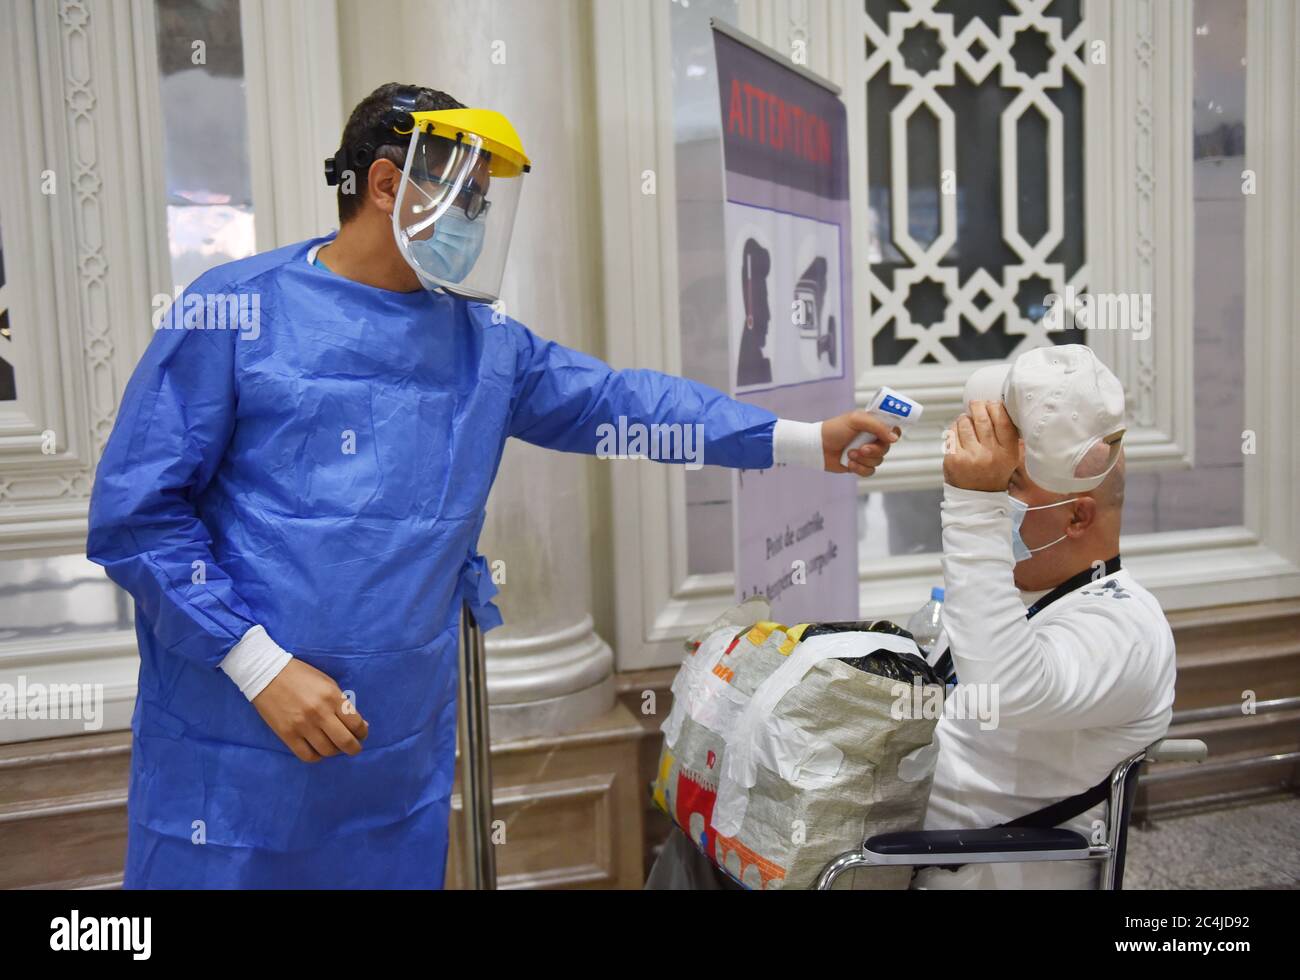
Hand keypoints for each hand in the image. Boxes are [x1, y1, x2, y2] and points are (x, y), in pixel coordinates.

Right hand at [252, 658, 368, 762]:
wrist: (267, 674)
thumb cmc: (301, 676)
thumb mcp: (327, 683)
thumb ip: (342, 704)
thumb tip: (359, 726)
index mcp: (332, 696)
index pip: (356, 724)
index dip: (362, 733)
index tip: (361, 734)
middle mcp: (320, 712)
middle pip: (345, 742)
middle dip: (354, 748)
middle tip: (353, 747)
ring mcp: (302, 725)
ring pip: (327, 751)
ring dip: (335, 752)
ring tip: (333, 745)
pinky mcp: (287, 734)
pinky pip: (307, 756)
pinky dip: (317, 757)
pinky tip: (317, 749)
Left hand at [822, 410, 899, 476]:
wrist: (817, 447)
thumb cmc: (833, 430)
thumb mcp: (856, 420)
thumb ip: (877, 426)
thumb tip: (894, 438)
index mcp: (872, 425)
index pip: (892, 428)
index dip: (894, 434)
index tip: (889, 438)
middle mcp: (871, 439)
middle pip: (886, 448)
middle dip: (874, 450)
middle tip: (862, 448)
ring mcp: (865, 453)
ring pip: (878, 461)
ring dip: (864, 459)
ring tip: (849, 454)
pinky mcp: (859, 465)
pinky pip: (870, 471)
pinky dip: (860, 468)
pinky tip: (849, 463)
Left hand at [943, 400, 1020, 490]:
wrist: (977, 497)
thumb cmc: (993, 472)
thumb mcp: (1010, 457)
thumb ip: (1007, 435)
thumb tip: (998, 406)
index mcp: (1008, 451)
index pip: (1003, 419)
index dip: (995, 406)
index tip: (991, 404)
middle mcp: (990, 453)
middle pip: (982, 418)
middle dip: (977, 406)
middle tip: (975, 404)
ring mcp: (971, 456)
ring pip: (965, 422)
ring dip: (965, 417)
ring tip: (966, 419)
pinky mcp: (954, 458)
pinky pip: (952, 432)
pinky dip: (954, 427)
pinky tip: (958, 430)